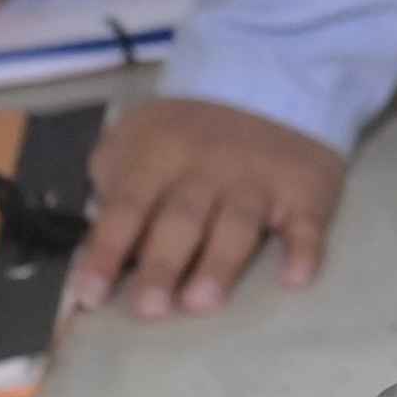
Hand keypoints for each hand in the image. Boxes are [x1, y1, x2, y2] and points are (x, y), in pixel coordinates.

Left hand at [78, 93, 343, 317]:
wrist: (271, 86)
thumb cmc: (187, 134)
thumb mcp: (136, 139)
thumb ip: (114, 182)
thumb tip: (97, 245)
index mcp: (159, 157)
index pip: (127, 208)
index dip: (107, 252)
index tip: (90, 296)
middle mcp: (208, 169)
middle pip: (182, 220)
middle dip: (163, 265)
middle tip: (150, 310)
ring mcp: (259, 181)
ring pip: (238, 224)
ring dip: (220, 263)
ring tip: (203, 302)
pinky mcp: (305, 192)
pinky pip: (307, 223)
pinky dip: (304, 250)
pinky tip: (297, 278)